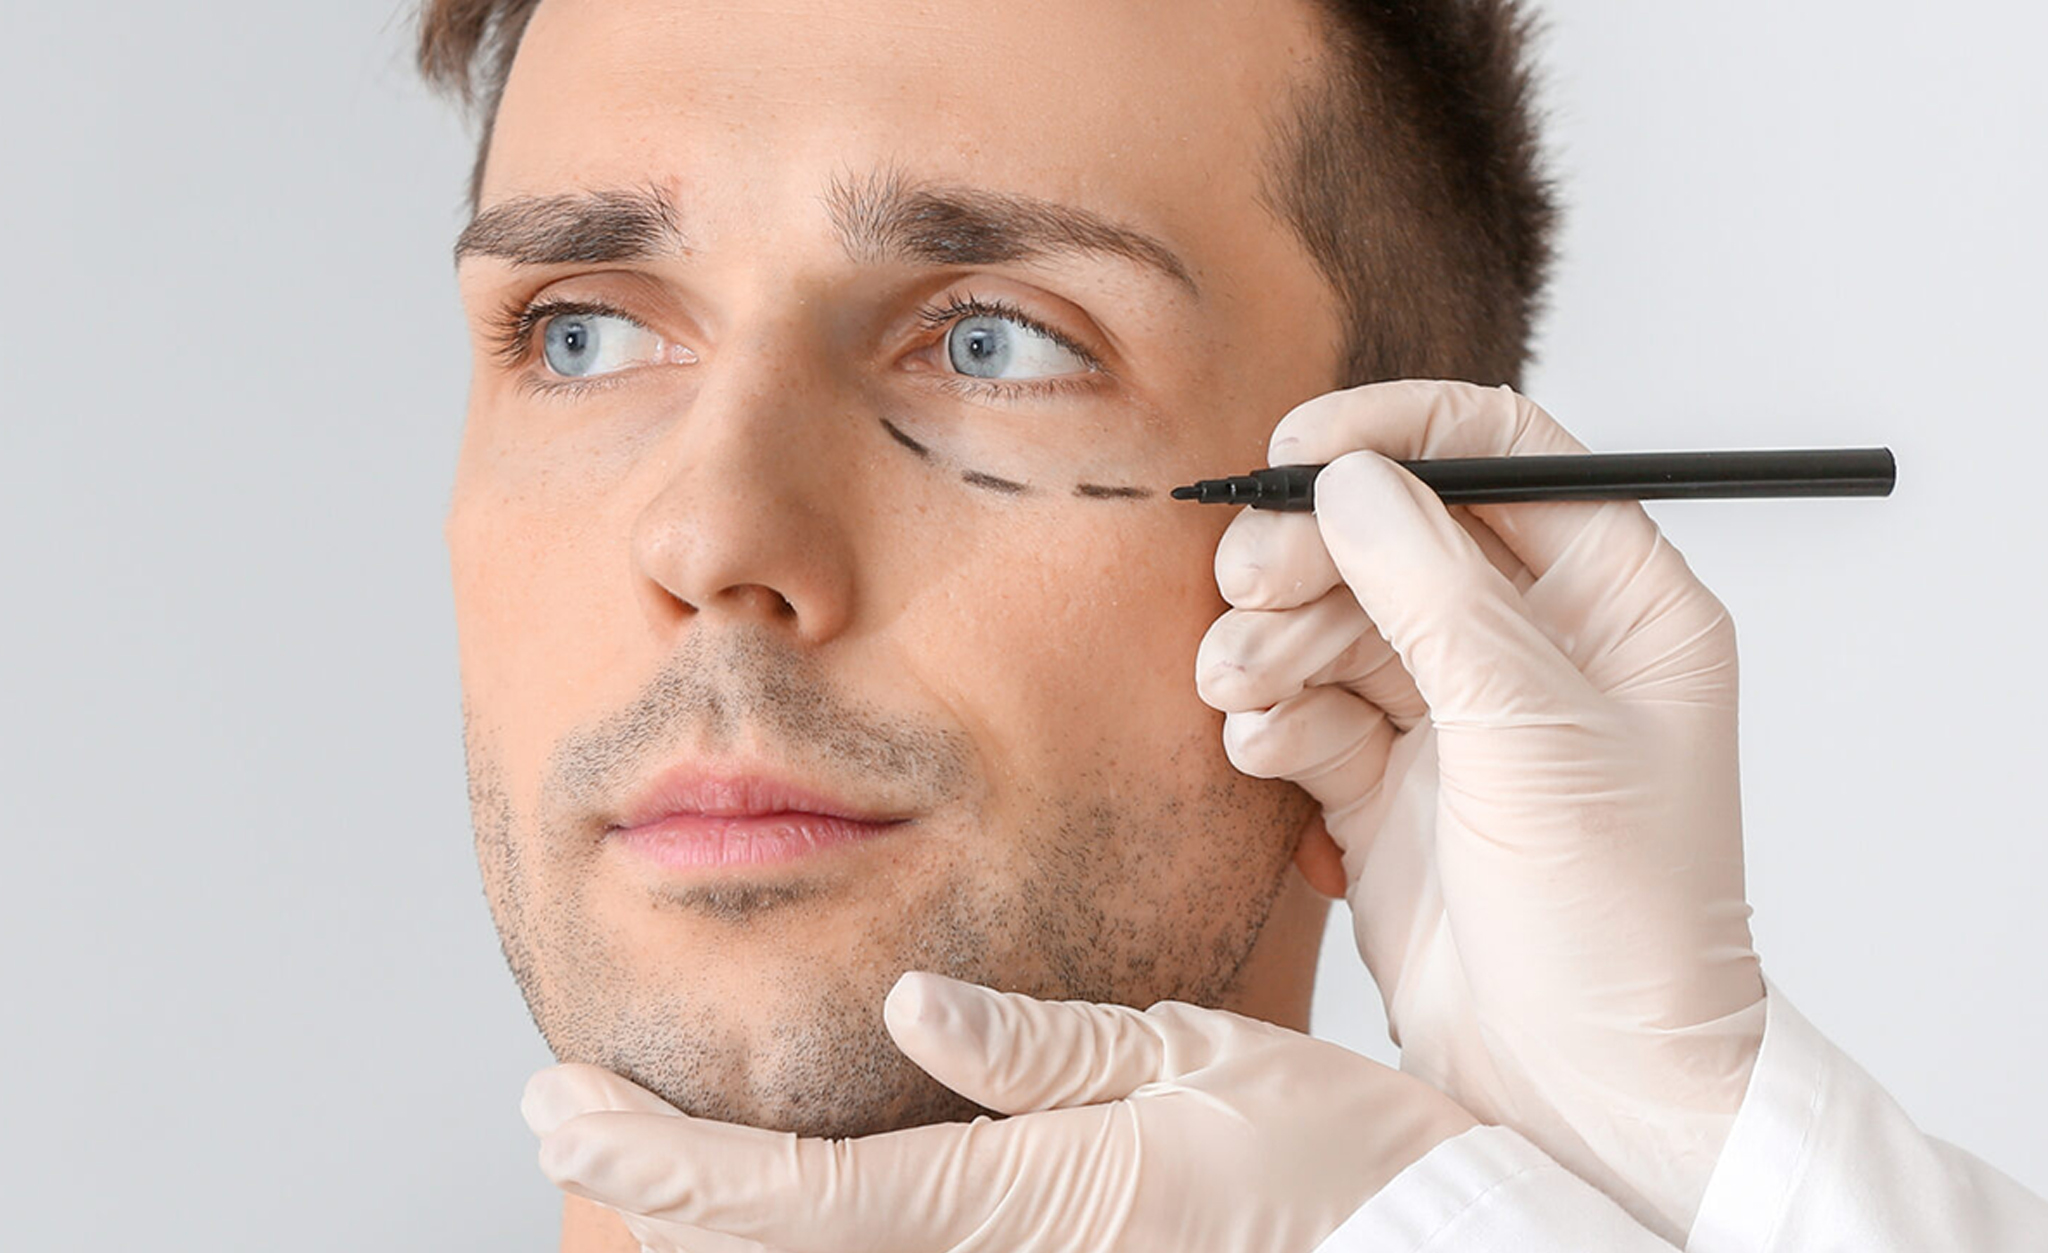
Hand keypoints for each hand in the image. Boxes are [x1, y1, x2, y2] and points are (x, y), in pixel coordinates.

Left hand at [521, 970, 1477, 1252]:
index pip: (800, 1202)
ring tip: (632, 1144)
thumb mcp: (1205, 1065)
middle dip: (655, 1191)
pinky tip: (762, 1196)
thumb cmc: (1336, 1152)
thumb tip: (909, 1008)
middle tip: (562, 1115)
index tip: (557, 1110)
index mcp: (1033, 1194)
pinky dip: (799, 1229)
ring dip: (712, 1216)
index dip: (663, 1163)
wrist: (1433, 1248)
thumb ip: (1046, 1053)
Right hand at [1195, 379, 1767, 1241]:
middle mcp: (1536, 647)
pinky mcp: (1391, 789)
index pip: (1504, 458)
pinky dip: (1271, 714)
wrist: (1583, 1095)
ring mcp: (1460, 719)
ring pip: (1339, 622)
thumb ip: (1435, 594)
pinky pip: (1310, 711)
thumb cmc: (1618, 923)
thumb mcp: (1531, 732)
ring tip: (1240, 683)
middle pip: (1397, 536)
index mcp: (1620, 603)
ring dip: (1273, 639)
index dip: (1399, 432)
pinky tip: (1260, 747)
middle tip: (1248, 582)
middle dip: (1312, 551)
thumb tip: (1348, 480)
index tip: (1301, 447)